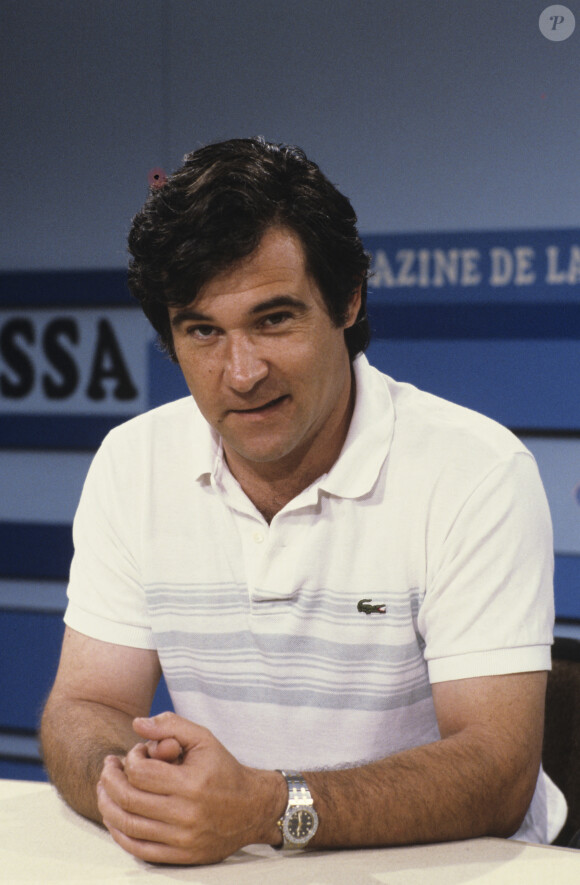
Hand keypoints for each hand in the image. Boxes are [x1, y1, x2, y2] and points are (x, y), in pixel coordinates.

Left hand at [96, 712, 284, 864]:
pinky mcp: (181, 856)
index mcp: (192, 783)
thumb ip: (171, 725)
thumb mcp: (204, 738)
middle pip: (129, 799)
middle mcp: (186, 814)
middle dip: (110, 781)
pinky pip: (138, 849)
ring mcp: (182, 839)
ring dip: (108, 806)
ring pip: (128, 826)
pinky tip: (114, 817)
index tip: (136, 752)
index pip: (141, 773)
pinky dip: (119, 834)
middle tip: (108, 768)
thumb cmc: (224, 769)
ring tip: (104, 790)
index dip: (131, 759)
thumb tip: (137, 723)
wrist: (252, 808)